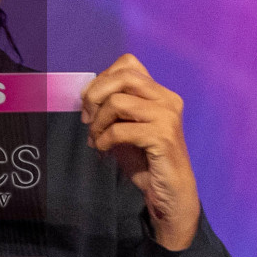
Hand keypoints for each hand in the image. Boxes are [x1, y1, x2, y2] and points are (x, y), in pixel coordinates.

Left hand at [81, 54, 200, 249]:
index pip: (128, 64)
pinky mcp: (163, 137)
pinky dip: (104, 139)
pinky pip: (120, 129)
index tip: (90, 102)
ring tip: (95, 138)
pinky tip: (103, 150)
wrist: (170, 192)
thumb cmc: (147, 160)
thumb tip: (86, 95)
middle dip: (95, 95)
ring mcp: (167, 117)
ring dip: (98, 122)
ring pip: (118, 102)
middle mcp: (167, 99)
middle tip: (87, 119)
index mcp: (160, 92)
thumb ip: (113, 108)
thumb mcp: (126, 127)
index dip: (102, 79)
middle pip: (123, 76)